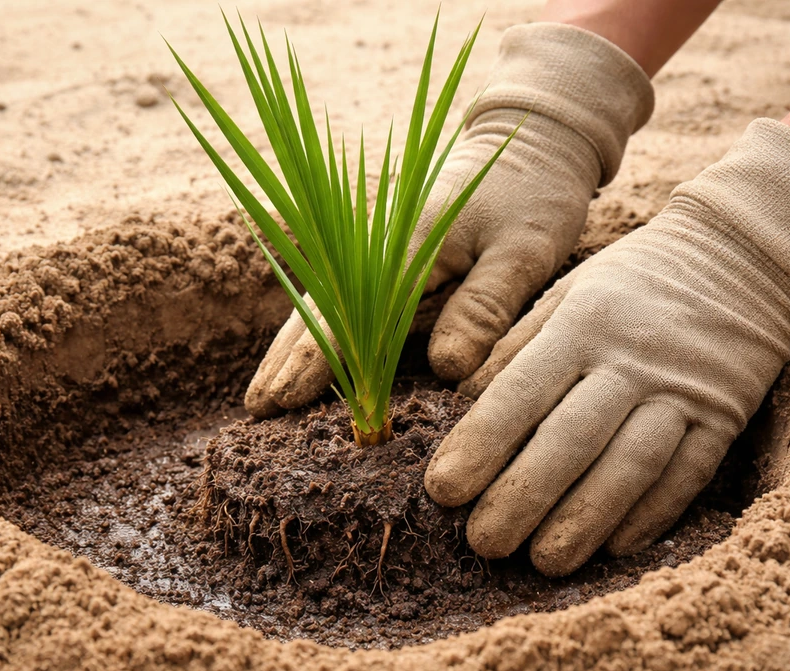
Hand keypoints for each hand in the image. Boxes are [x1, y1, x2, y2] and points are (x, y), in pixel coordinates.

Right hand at [244, 23, 652, 415]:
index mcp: (406, 247)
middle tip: (255, 409)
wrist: (529, 141)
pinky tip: (303, 360)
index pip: (349, 314)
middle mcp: (380, 248)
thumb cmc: (534, 196)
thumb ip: (483, 308)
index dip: (316, 360)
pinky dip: (321, 332)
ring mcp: (380, 250)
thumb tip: (445, 370)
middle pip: (320, 309)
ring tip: (264, 395)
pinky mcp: (392, 257)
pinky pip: (347, 301)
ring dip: (292, 349)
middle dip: (286, 360)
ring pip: (325, 305)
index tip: (285, 399)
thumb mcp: (522, 253)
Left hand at [425, 119, 789, 576]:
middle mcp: (632, 359)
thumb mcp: (566, 291)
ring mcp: (684, 391)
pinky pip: (688, 474)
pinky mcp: (725, 416)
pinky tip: (614, 548)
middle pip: (572, 439)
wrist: (743, 253)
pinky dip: (651, 514)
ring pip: (631, 465)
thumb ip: (515, 347)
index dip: (481, 445)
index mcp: (581, 323)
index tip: (443, 491)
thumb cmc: (631, 280)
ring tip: (542, 562)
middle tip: (482, 543)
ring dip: (585, 520)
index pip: (522, 392)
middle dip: (523, 496)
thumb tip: (463, 407)